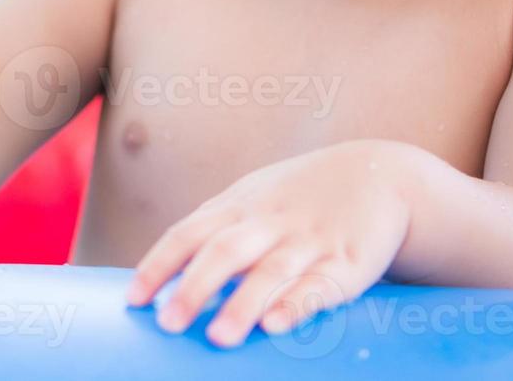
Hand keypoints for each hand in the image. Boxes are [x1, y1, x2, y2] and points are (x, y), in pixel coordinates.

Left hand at [125, 140, 413, 347]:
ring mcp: (309, 241)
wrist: (379, 175)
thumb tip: (165, 273)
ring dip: (242, 304)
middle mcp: (270, 221)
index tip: (133, 300)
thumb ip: (214, 228)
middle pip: (225, 251)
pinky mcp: (347, 263)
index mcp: (240, 206)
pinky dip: (296, 305)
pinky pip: (319, 285)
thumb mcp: (254, 197)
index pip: (189, 233)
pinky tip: (276, 324)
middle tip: (167, 324)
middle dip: (194, 287)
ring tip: (218, 337)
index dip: (159, 266)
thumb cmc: (301, 194)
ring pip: (271, 272)